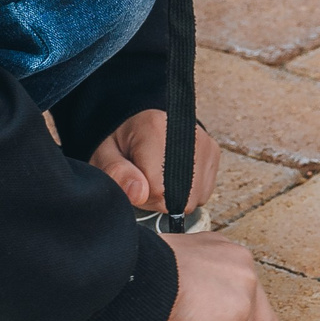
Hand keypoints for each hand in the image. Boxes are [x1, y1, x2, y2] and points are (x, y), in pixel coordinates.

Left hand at [90, 109, 217, 215]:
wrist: (141, 121)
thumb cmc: (122, 141)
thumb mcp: (105, 155)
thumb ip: (117, 173)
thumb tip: (139, 193)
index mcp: (154, 129)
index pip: (158, 189)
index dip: (143, 195)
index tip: (133, 181)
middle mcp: (188, 133)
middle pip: (181, 197)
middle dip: (159, 198)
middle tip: (144, 178)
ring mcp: (205, 144)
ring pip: (194, 199)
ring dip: (173, 197)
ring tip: (158, 175)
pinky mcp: (214, 152)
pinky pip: (203, 193)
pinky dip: (187, 192)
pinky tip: (173, 176)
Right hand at [160, 228, 280, 320]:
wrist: (144, 273)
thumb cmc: (152, 269)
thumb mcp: (187, 264)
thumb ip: (207, 281)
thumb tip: (208, 310)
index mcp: (231, 255)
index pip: (254, 289)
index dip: (259, 313)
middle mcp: (244, 270)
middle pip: (261, 317)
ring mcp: (243, 295)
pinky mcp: (235, 319)